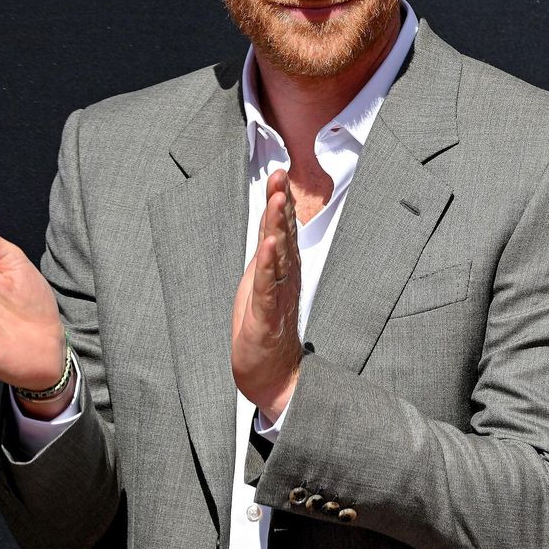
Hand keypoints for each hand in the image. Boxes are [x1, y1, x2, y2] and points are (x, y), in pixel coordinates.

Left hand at [232, 169, 301, 423]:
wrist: (272, 376)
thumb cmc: (266, 329)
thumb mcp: (263, 284)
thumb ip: (269, 255)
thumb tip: (271, 225)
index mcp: (281, 270)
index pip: (281, 229)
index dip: (279, 200)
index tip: (279, 173)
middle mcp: (285, 279)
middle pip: (283, 235)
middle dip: (280, 204)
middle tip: (280, 176)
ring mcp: (278, 297)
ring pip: (278, 257)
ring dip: (278, 228)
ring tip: (276, 202)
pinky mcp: (267, 317)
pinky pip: (268, 288)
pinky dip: (268, 266)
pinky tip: (267, 247)